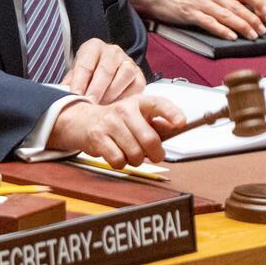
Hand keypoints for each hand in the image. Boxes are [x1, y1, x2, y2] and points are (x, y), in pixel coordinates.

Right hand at [49, 94, 186, 166]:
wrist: (84, 120)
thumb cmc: (117, 120)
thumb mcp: (138, 115)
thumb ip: (157, 122)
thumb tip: (176, 128)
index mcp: (139, 102)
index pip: (159, 104)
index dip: (172, 113)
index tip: (181, 123)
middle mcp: (125, 109)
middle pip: (149, 139)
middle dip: (156, 153)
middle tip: (155, 155)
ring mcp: (110, 123)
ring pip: (135, 153)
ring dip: (136, 160)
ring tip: (132, 153)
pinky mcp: (98, 137)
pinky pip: (118, 160)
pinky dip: (121, 163)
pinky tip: (118, 154)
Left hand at [60, 38, 144, 104]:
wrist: (105, 72)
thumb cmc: (86, 76)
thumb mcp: (75, 75)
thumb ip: (68, 84)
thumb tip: (58, 98)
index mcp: (93, 47)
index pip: (85, 64)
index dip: (80, 82)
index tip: (75, 97)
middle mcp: (113, 51)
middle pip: (105, 70)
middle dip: (96, 90)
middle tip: (89, 104)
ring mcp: (128, 62)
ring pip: (124, 76)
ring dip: (112, 94)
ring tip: (102, 108)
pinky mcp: (140, 76)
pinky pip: (136, 87)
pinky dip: (126, 98)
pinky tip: (116, 107)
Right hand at [127, 0, 265, 39]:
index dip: (255, 1)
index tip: (264, 10)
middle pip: (237, 6)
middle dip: (253, 18)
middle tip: (263, 28)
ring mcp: (200, 2)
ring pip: (227, 15)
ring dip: (243, 26)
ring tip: (253, 35)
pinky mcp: (190, 13)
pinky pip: (210, 23)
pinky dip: (222, 31)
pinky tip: (231, 37)